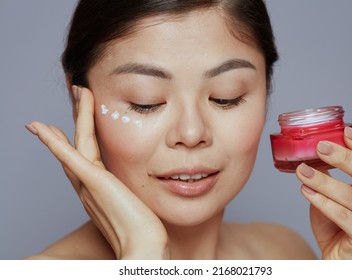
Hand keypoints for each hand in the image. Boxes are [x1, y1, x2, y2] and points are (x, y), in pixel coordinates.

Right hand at [26, 86, 168, 258]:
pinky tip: (42, 128)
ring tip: (78, 92)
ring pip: (77, 143)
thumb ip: (131, 196)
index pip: (88, 156)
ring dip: (77, 117)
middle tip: (80, 94)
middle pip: (79, 145)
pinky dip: (54, 143)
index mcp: (99, 189)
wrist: (144, 249)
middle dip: (79, 118)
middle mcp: (88, 187)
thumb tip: (137, 193)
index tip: (82, 119)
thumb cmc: (144, 232)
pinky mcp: (94, 184)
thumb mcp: (136, 207)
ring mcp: (88, 185)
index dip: (82, 135)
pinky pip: (70, 157)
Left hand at [296, 127, 351, 258]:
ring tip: (302, 171)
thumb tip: (311, 148)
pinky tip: (305, 191)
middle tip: (319, 147)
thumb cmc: (336, 221)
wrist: (337, 254)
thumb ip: (328, 172)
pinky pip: (343, 216)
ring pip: (350, 196)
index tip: (345, 131)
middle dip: (343, 157)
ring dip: (323, 181)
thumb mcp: (333, 191)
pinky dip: (322, 202)